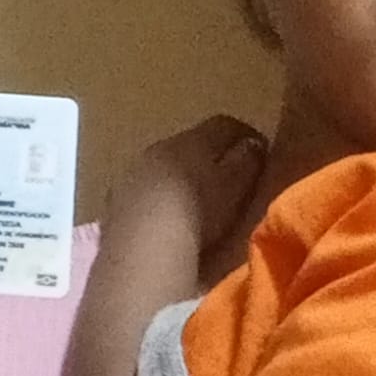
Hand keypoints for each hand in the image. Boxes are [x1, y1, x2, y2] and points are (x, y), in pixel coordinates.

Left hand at [108, 116, 266, 254]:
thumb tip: (252, 145)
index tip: (261, 150)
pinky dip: (157, 201)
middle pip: (189, 144)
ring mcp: (131, 175)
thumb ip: (246, 163)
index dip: (245, 135)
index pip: (224, 124)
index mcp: (191, 140)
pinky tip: (165, 221)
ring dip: (179, 179)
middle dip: (210, 157)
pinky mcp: (113, 204)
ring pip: (162, 168)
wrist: (140, 250)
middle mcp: (157, 148)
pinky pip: (143, 193)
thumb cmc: (198, 214)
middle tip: (228, 178)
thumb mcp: (234, 188)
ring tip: (195, 204)